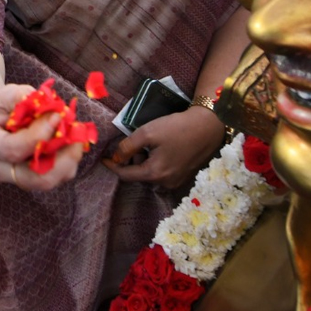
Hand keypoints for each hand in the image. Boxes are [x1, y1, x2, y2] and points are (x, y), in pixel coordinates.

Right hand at [0, 85, 85, 191]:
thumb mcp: (4, 94)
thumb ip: (25, 99)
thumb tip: (52, 110)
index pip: (13, 149)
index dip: (39, 135)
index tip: (57, 117)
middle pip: (34, 178)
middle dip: (63, 159)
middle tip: (77, 135)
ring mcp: (12, 178)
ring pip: (47, 181)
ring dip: (68, 160)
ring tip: (75, 136)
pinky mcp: (27, 180)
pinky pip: (52, 177)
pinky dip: (66, 162)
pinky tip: (70, 142)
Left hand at [103, 105, 224, 188]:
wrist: (207, 127)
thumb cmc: (176, 128)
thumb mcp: (147, 133)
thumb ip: (127, 146)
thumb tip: (116, 157)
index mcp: (154, 174)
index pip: (125, 175)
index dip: (112, 166)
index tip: (103, 158)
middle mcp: (165, 183)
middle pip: (138, 176)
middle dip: (131, 161)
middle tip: (133, 143)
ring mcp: (175, 182)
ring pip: (149, 175)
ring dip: (143, 162)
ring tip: (148, 144)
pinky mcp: (183, 177)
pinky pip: (161, 174)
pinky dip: (154, 164)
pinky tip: (159, 149)